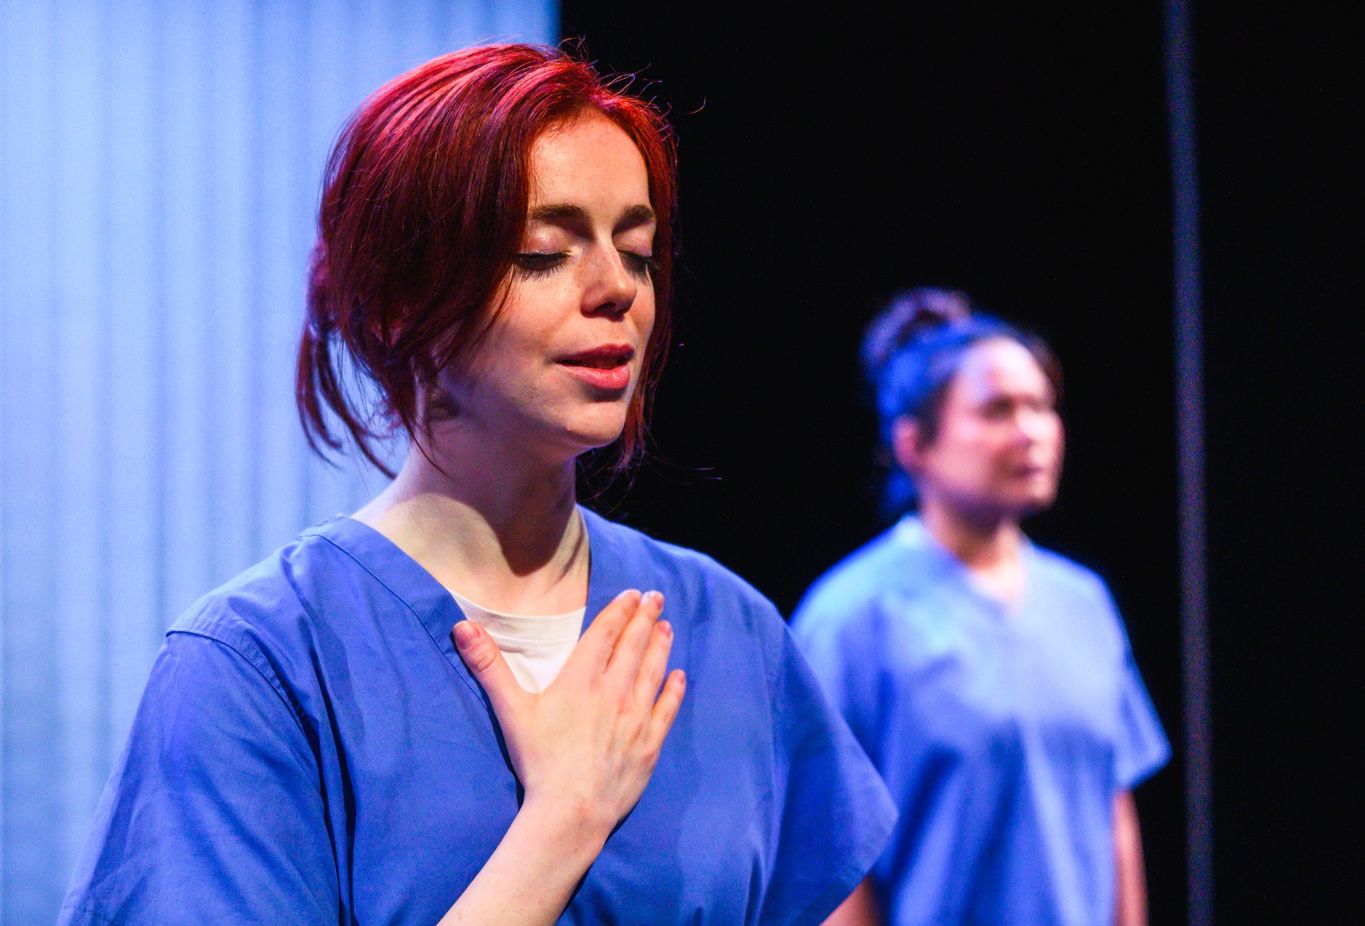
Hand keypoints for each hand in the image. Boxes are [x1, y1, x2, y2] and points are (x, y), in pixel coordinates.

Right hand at [451, 589, 685, 840]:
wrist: (571, 810)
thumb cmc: (539, 760)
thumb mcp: (510, 710)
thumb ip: (488, 666)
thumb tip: (462, 627)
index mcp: (582, 679)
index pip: (606, 634)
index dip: (619, 611)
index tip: (631, 594)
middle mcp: (615, 691)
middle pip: (634, 645)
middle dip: (645, 618)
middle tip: (656, 598)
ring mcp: (636, 717)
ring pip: (654, 671)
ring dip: (661, 645)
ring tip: (666, 627)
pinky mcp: (649, 744)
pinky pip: (667, 709)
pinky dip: (674, 689)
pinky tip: (679, 676)